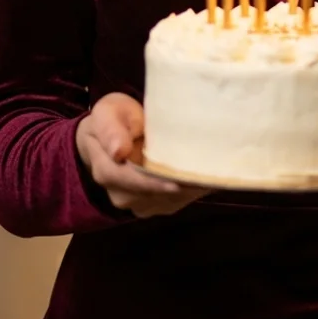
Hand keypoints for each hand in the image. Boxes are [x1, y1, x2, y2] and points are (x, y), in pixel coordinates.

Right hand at [76, 93, 209, 217]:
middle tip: (208, 171)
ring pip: (169, 200)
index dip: (155, 182)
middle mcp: (120, 195)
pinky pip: (176, 202)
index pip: (131, 181)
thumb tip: (118, 151)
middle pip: (154, 195)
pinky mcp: (154, 206)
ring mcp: (138, 204)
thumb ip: (110, 129)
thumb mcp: (108, 112)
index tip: (179, 181)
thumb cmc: (114, 118)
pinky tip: (206, 175)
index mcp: (106, 170)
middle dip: (181, 184)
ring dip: (190, 188)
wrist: (112, 138)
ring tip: (211, 170)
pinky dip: (193, 189)